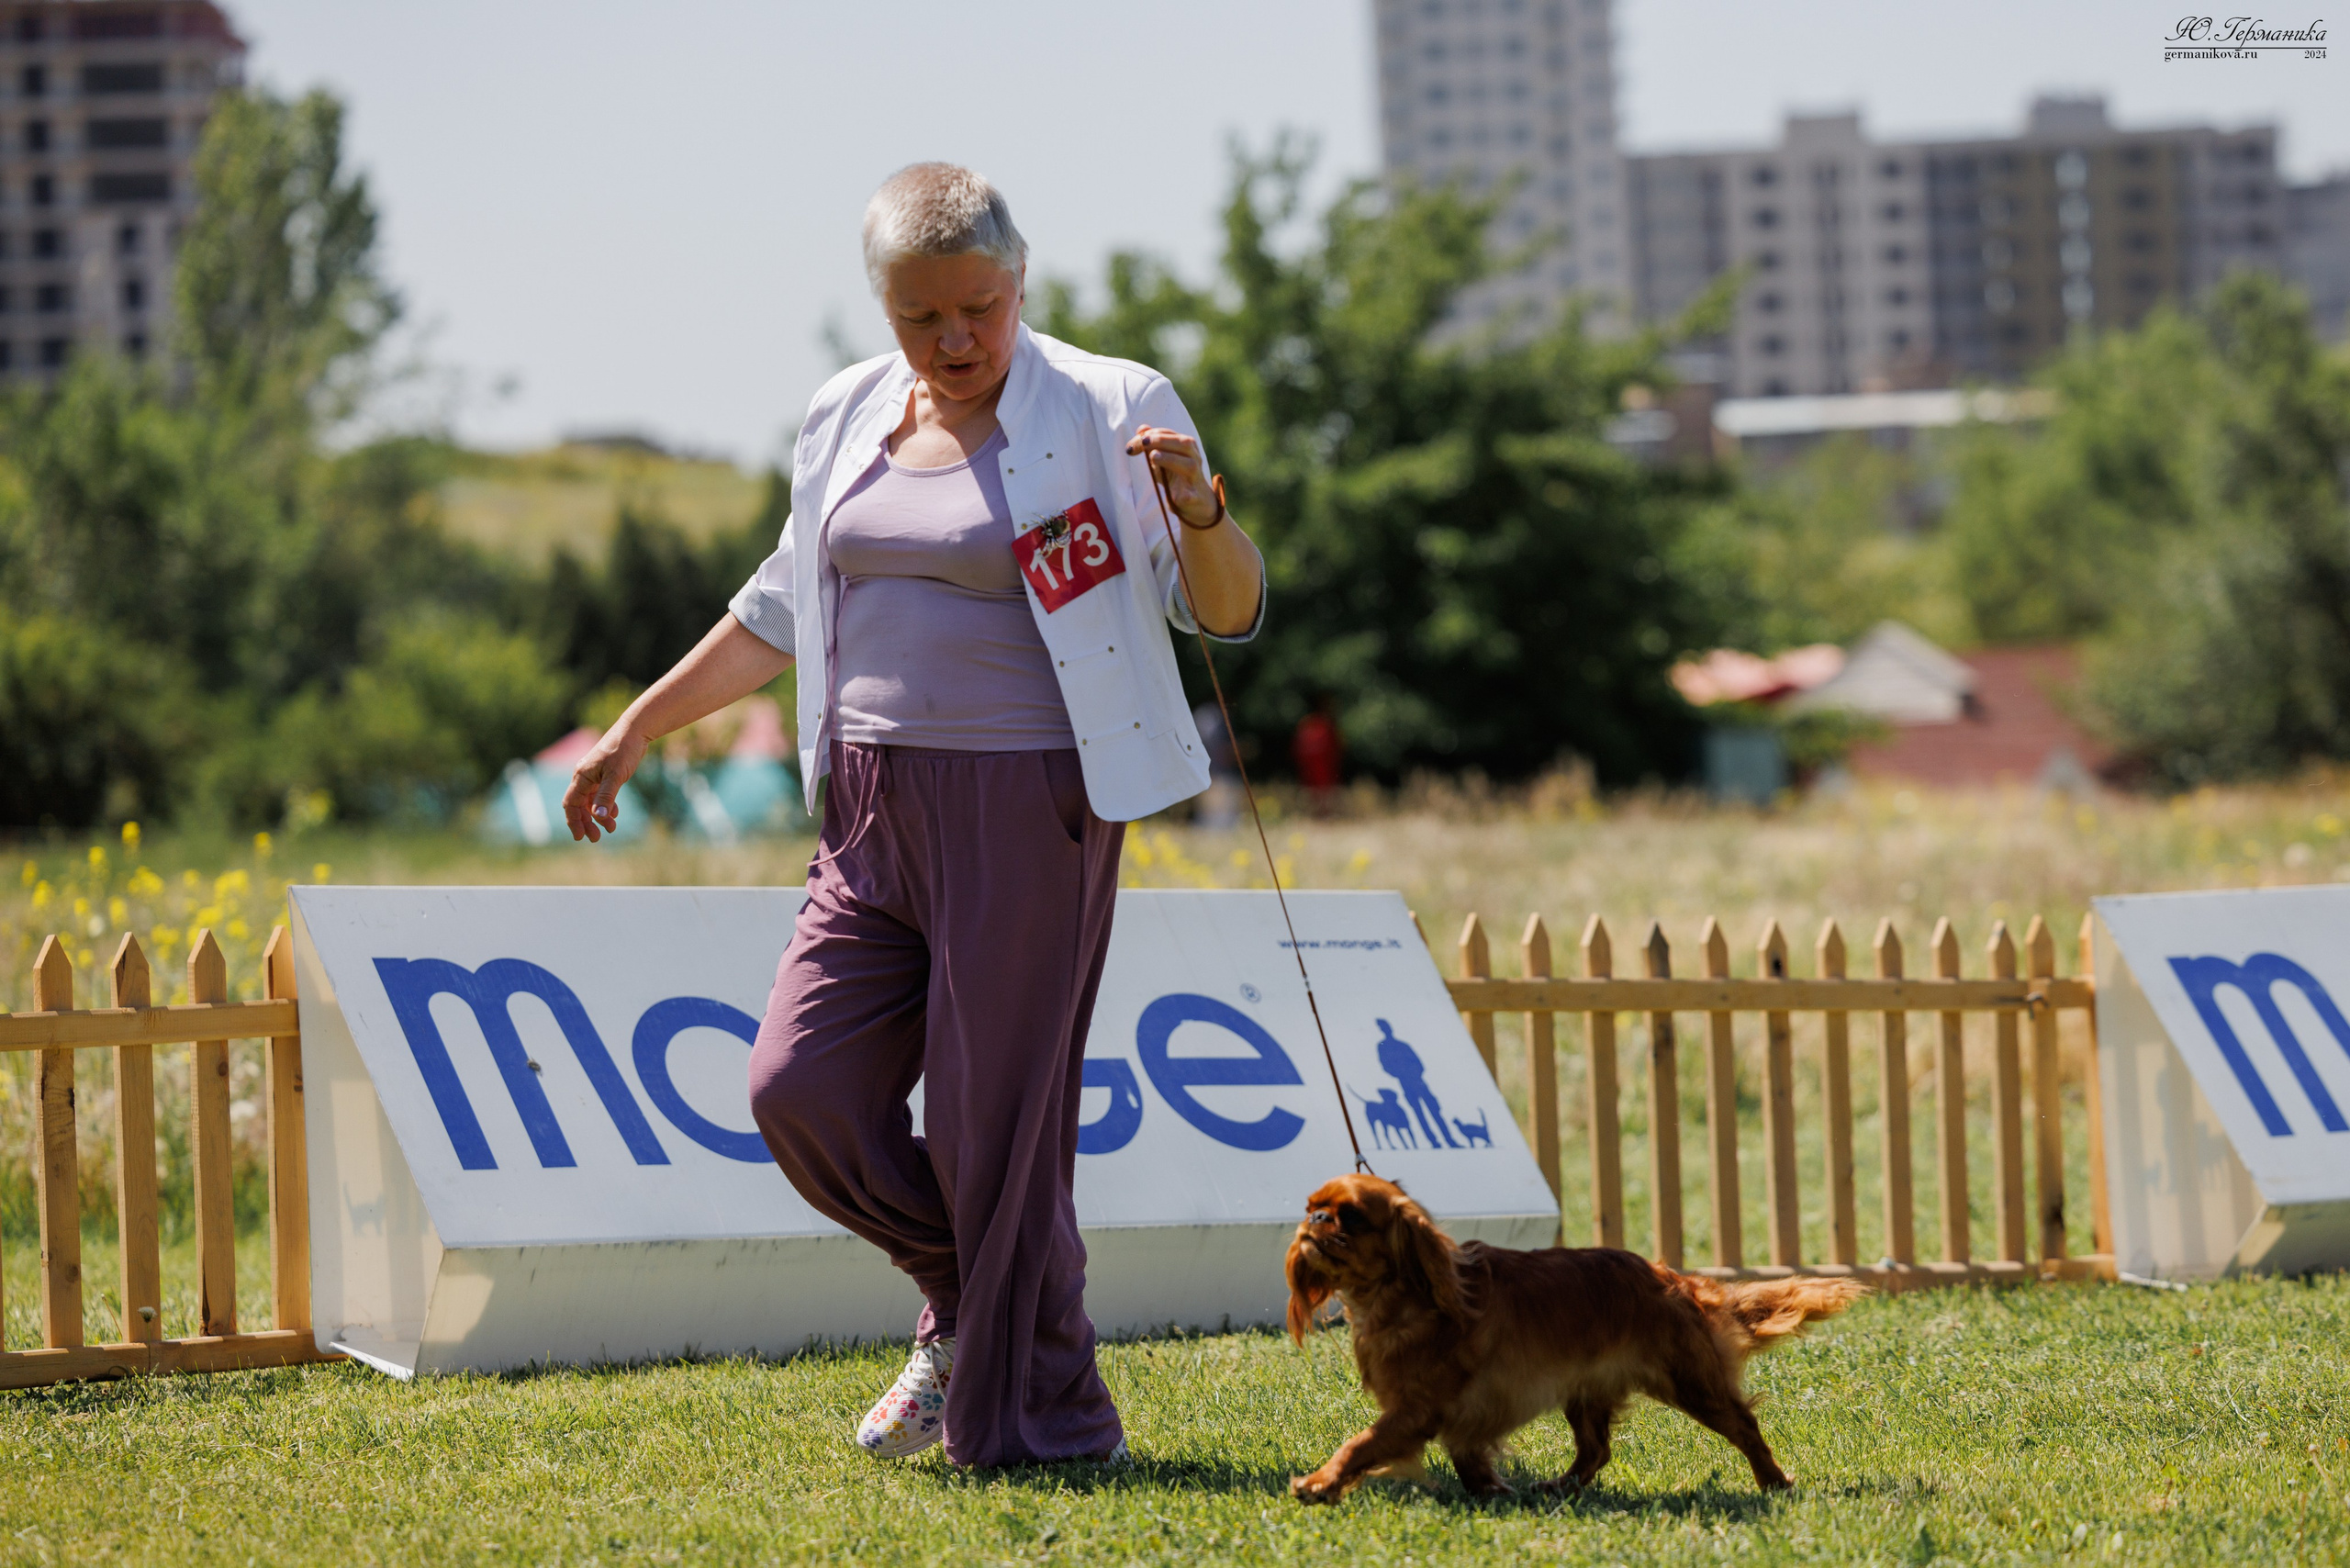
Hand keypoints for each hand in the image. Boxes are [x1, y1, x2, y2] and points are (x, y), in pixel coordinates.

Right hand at [562, 722, 648, 842]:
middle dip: (586, 822)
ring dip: (598, 815)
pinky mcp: (605, 773)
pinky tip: (615, 813)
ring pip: (591, 800)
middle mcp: (584, 776)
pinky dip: (606, 805)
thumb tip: (598, 817)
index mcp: (581, 776)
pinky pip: (600, 793)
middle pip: (579, 805)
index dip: (574, 821)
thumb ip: (606, 796)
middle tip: (596, 838)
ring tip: (611, 827)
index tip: (580, 837)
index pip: (571, 804)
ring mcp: (594, 774)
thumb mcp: (616, 776)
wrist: (635, 730)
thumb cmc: (624, 750)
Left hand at [1126, 425, 1220, 529]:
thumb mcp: (1160, 458)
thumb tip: (1141, 429)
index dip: (1150, 435)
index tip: (1131, 445)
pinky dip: (1186, 495)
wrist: (1194, 501)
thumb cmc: (1174, 476)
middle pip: (1184, 444)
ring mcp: (1195, 478)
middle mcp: (1194, 459)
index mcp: (1186, 446)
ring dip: (1170, 459)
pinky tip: (1176, 496)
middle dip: (1161, 440)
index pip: (1169, 434)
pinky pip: (1191, 495)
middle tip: (1143, 443)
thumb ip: (1151, 444)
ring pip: (1189, 465)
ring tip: (1154, 458)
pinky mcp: (1194, 498)